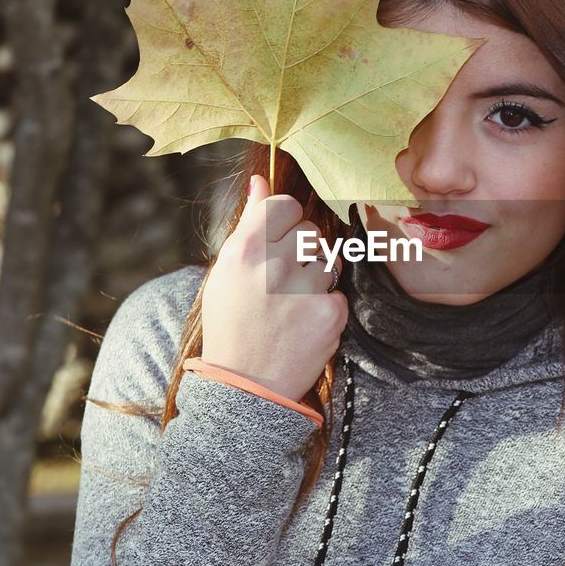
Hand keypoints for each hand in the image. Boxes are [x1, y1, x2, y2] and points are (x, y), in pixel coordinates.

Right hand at [200, 174, 346, 400]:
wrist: (246, 385)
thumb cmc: (233, 321)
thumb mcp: (226, 271)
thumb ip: (249, 223)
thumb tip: (260, 181)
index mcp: (244, 251)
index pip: (284, 205)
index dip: (285, 222)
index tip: (279, 242)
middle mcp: (274, 266)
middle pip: (310, 231)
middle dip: (301, 251)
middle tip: (281, 282)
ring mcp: (305, 290)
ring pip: (327, 260)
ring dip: (314, 278)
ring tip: (290, 304)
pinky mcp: (331, 314)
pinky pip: (338, 291)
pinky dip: (325, 305)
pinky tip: (303, 322)